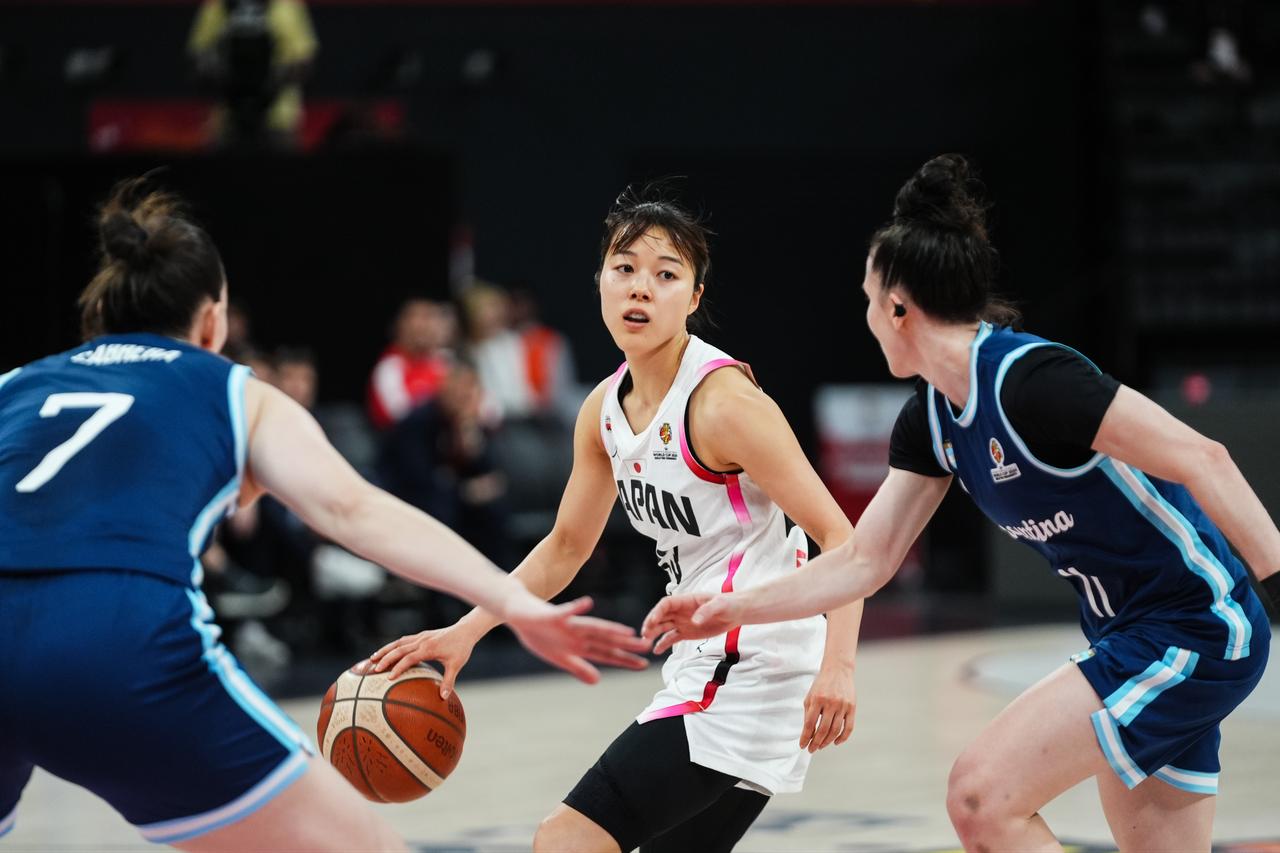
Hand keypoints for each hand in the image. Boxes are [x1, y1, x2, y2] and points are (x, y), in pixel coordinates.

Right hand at [370, 624, 477, 695]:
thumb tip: (443, 698)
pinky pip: (403, 640)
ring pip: (398, 642)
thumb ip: (449, 681)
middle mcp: (422, 641)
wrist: (465, 630)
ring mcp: (420, 637)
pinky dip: (393, 646)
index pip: (409, 658)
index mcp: (428, 648)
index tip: (389, 678)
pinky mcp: (421, 635)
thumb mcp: (456, 665)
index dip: (398, 668)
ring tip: (373, 658)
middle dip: (386, 658)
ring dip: (385, 650)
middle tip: (374, 669)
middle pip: (399, 649)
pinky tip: (388, 652)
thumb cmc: (462, 648)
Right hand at [505, 596, 650, 683]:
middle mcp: (578, 633)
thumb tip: (598, 681)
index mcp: (580, 645)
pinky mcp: (553, 614)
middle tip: (648, 646)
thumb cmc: (539, 633)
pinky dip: (576, 608)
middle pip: (606, 640)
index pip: (606, 653)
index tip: (643, 665)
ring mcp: (567, 623)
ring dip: (609, 629)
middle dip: (626, 644)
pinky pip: (566, 611)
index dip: (624, 659)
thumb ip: (578, 667)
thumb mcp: (558, 657)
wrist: (518, 612)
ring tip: (627, 631)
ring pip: (592, 626)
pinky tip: (587, 603)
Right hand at [641, 593, 740, 654]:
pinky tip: (656, 651)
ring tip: (647, 642)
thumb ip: (707, 611)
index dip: (657, 611)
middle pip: (661, 616)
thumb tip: (694, 620)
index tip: (652, 621)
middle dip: (651, 623)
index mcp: (686, 600)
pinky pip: (671, 638)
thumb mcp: (719, 605)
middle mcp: (680, 611)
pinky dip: (663, 643)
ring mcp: (682, 622)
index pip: (666, 604)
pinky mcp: (686, 632)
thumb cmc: (728, 604)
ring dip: (654, 633)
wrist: (735, 613)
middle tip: (644, 634)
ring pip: (663, 627)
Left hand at [800, 664, 855, 752]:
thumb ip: (808, 713)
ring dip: (827, 741)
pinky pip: (848, 727)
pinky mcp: (852, 707)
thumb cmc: (821, 684)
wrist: (838, 669)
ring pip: (835, 730)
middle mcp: (830, 703)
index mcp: (817, 699)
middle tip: (812, 749)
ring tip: (821, 746)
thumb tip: (808, 734)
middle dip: (816, 742)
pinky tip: (836, 742)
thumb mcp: (810, 696)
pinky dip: (842, 738)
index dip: (805, 737)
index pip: (809, 724)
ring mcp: (842, 705)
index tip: (803, 745)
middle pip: (823, 730)